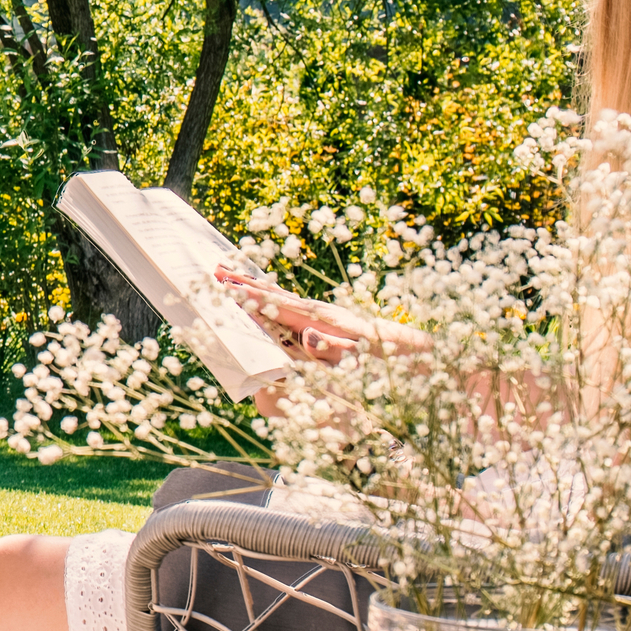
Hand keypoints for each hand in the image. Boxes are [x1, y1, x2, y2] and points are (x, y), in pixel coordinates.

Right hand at [215, 268, 421, 363]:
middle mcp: (320, 311)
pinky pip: (292, 303)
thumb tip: (307, 337)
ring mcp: (324, 312)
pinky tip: (263, 292)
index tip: (224, 287)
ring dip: (255, 284)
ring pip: (282, 295)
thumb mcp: (364, 360)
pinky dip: (271, 295)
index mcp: (323, 320)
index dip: (252, 297)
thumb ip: (335, 350)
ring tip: (229, 273)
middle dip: (245, 282)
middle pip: (276, 293)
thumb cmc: (388, 362)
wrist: (416, 351)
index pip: (280, 306)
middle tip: (214, 269)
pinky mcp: (328, 318)